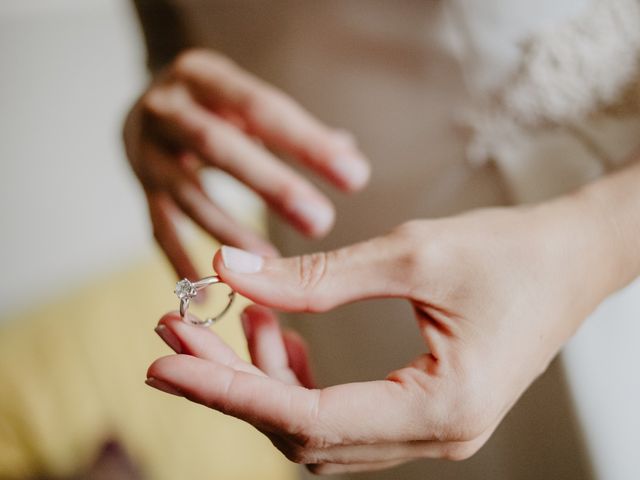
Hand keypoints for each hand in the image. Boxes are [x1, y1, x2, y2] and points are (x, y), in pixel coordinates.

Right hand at [124, 49, 369, 279]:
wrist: (152, 99)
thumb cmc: (220, 103)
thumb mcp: (249, 100)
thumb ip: (296, 129)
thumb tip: (349, 157)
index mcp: (203, 74)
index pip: (261, 108)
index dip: (306, 142)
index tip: (355, 177)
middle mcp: (166, 107)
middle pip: (218, 147)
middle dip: (270, 185)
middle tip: (320, 221)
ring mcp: (145, 149)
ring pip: (187, 193)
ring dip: (231, 232)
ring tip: (275, 264)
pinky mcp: (140, 187)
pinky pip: (160, 229)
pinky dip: (183, 261)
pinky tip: (209, 296)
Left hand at [147, 198, 614, 473]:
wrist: (571, 259)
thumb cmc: (510, 251)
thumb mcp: (411, 253)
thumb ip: (317, 275)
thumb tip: (230, 272)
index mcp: (441, 410)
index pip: (305, 418)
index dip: (227, 391)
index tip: (164, 363)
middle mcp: (435, 437)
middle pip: (301, 432)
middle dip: (232, 380)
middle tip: (181, 326)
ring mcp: (428, 431)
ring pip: (316, 428)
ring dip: (265, 376)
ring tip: (244, 312)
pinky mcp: (422, 412)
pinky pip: (339, 415)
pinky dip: (298, 379)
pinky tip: (283, 334)